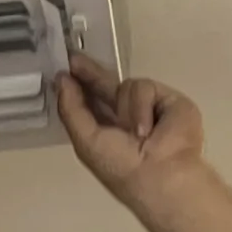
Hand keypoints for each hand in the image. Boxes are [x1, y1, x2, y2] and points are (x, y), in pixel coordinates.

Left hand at [56, 54, 204, 205]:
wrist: (160, 174)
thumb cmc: (120, 167)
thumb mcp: (86, 141)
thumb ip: (71, 109)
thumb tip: (61, 79)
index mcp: (109, 129)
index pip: (92, 100)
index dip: (79, 85)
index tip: (64, 70)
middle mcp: (129, 116)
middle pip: (108, 84)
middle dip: (92, 72)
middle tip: (74, 58)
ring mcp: (151, 106)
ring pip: (127, 86)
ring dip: (126, 109)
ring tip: (138, 134)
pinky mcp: (170, 99)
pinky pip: (147, 87)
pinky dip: (142, 108)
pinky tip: (149, 129)